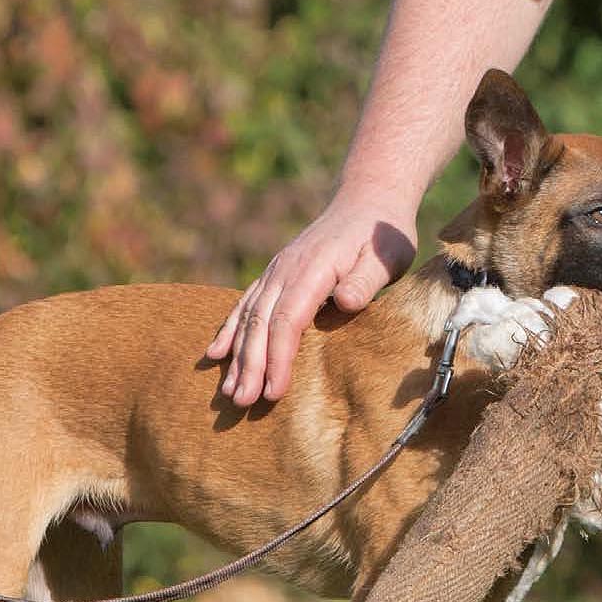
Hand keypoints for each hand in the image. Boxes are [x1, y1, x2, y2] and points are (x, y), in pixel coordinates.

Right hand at [205, 197, 417, 404]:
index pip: (287, 321)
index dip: (278, 358)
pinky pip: (246, 304)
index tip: (273, 391)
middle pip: (261, 323)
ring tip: (230, 392)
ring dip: (237, 356)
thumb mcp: (386, 255)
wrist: (368, 199)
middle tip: (242, 403)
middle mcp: (286, 270)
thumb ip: (365, 280)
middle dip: (249, 365)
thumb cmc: (382, 235)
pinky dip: (230, 331)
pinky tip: (216, 355)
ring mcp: (277, 271)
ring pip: (249, 317)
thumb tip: (344, 301)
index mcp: (312, 269)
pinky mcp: (276, 274)